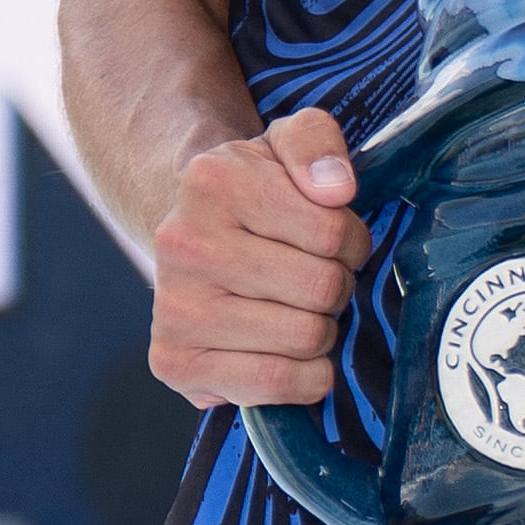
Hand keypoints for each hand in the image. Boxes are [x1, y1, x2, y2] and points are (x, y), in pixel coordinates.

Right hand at [147, 106, 364, 408]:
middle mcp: (183, 247)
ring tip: (298, 307)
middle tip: (316, 275)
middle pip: (321, 288)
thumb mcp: (288, 141)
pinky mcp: (173, 362)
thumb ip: (317, 144)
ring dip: (323, 330)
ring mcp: (173, 309)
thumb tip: (337, 189)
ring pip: (304, 338)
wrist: (192, 234)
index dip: (351, 240)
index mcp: (213, 183)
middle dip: (337, 285)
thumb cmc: (256, 190)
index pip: (331, 231)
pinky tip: (292, 352)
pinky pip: (273, 383)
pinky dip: (304, 376)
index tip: (333, 239)